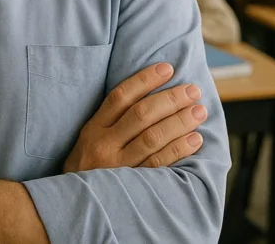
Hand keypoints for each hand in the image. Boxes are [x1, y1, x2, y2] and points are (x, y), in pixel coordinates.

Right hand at [63, 63, 205, 172]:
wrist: (75, 205)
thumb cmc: (89, 167)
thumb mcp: (90, 139)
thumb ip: (111, 120)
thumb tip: (149, 94)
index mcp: (93, 129)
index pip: (120, 97)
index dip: (145, 80)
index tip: (167, 68)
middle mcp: (104, 145)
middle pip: (141, 115)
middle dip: (170, 99)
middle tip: (192, 90)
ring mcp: (118, 167)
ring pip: (153, 138)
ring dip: (180, 122)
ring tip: (199, 111)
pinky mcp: (132, 186)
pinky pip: (159, 164)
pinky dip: (179, 149)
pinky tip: (195, 139)